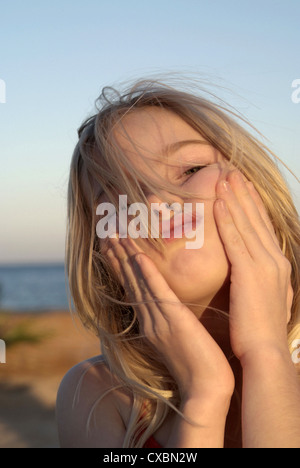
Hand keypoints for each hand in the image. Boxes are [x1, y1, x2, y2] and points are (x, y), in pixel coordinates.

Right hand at [104, 235, 234, 401]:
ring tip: (115, 236)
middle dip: (117, 257)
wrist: (206, 390)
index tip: (113, 247)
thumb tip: (169, 309)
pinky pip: (158, 293)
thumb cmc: (198, 366)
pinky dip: (148, 274)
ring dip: (126, 258)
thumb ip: (170, 322)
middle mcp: (149, 319)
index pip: (132, 289)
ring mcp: (158, 320)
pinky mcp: (174, 321)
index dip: (121, 267)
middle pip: (129, 282)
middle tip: (106, 235)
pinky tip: (139, 257)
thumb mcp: (179, 340)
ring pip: (138, 283)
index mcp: (150, 323)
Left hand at [214, 169, 293, 362]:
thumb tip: (256, 272)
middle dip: (244, 194)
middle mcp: (275, 260)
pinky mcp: (249, 273)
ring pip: (246, 224)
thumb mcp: (267, 298)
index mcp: (278, 266)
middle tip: (233, 172)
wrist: (266, 353)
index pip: (264, 228)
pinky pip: (235, 239)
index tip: (244, 188)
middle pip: (257, 219)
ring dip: (234, 198)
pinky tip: (217, 202)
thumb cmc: (261, 330)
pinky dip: (227, 219)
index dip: (253, 206)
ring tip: (223, 177)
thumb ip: (262, 280)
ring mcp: (264, 265)